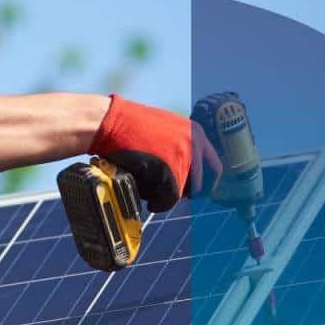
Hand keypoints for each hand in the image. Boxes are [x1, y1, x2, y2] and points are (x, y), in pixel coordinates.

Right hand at [89, 94, 222, 211]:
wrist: (111, 121)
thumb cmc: (130, 126)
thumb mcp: (164, 128)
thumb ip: (179, 145)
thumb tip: (184, 171)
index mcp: (196, 133)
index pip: (213, 167)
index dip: (205, 183)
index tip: (196, 193)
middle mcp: (194, 145)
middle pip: (198, 184)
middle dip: (182, 194)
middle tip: (166, 195)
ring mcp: (182, 157)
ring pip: (181, 192)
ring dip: (166, 197)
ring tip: (151, 193)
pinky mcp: (168, 170)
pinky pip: (168, 197)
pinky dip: (159, 203)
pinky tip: (150, 201)